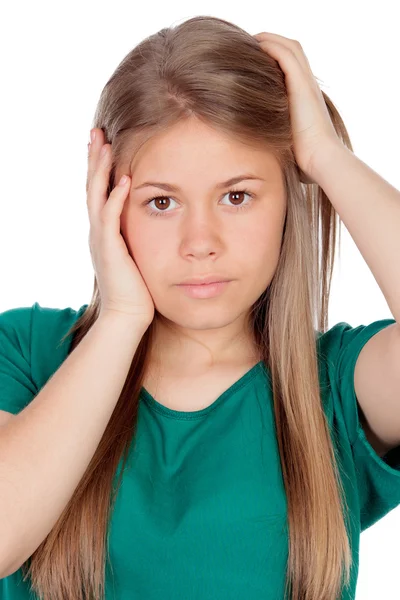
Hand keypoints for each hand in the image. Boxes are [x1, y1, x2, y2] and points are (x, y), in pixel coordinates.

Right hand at [86, 128, 154, 324]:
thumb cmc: (137, 290)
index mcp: (104, 231)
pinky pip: (110, 218)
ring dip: (100, 169)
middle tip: (96, 132)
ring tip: (104, 143)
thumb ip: (137, 238)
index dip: (100, 168)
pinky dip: (116, 198)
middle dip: (94, 159)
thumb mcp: (136, 256)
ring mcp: (101, 239)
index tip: (105, 144)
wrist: (127, 315)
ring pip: (96, 196)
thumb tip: (152, 224)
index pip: (99, 192)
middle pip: (92, 187)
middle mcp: (98, 231)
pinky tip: (125, 179)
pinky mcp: (109, 249)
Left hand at [253, 32, 341, 183]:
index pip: (290, 68)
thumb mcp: (285, 146)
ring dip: (268, 40)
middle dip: (269, 45)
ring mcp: (306, 84)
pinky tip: (254, 46)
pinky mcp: (302, 85)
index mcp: (304, 99)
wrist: (320, 161)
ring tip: (247, 41)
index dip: (272, 61)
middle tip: (246, 47)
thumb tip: (259, 156)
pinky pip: (286, 54)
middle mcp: (306, 87)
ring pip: (289, 47)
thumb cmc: (304, 163)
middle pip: (291, 51)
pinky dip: (270, 46)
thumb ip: (275, 141)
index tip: (249, 65)